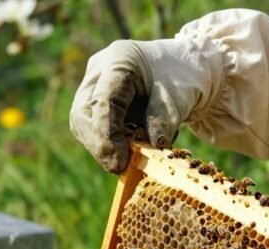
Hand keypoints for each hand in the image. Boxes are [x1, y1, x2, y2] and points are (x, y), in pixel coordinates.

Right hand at [70, 39, 198, 172]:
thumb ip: (165, 117)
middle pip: (83, 114)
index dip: (107, 134)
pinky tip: (133, 147)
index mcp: (118, 60)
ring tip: (132, 157)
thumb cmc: (184, 77)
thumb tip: (154, 145)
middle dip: (100, 146)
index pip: (103, 100)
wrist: (185, 71)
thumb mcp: (181, 95)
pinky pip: (94, 131)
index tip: (119, 162)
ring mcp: (94, 88)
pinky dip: (112, 145)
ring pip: (84, 126)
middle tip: (120, 168)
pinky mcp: (97, 105)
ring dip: (105, 148)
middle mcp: (99, 73)